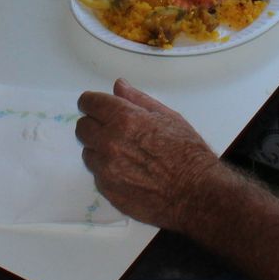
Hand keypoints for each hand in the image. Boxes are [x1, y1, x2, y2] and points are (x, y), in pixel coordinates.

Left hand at [76, 79, 220, 229]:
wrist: (195, 194)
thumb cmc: (187, 153)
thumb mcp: (168, 117)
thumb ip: (138, 100)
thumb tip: (119, 85)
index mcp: (124, 119)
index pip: (89, 103)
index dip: (92, 102)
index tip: (96, 106)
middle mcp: (109, 143)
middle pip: (82, 127)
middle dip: (93, 124)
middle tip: (111, 129)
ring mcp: (106, 169)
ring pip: (88, 152)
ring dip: (99, 149)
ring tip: (124, 154)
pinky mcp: (107, 190)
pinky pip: (97, 174)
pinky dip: (106, 170)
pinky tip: (128, 171)